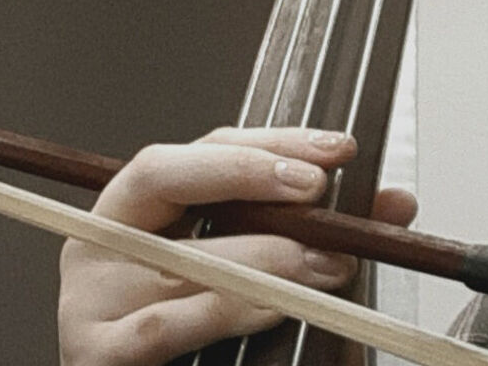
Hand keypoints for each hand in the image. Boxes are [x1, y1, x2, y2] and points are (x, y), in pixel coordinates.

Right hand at [58, 126, 418, 365]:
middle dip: (250, 175)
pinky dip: (226, 311)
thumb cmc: (195, 326)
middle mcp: (106, 240)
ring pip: (182, 258)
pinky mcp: (99, 352)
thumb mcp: (251, 263)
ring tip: (324, 265)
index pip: (201, 149)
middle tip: (318, 192)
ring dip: (263, 257)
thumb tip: (394, 203)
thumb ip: (313, 229)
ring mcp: (93, 296)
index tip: (334, 151)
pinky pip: (166, 324)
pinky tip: (275, 307)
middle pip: (172, 179)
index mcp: (138, 208)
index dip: (270, 143)